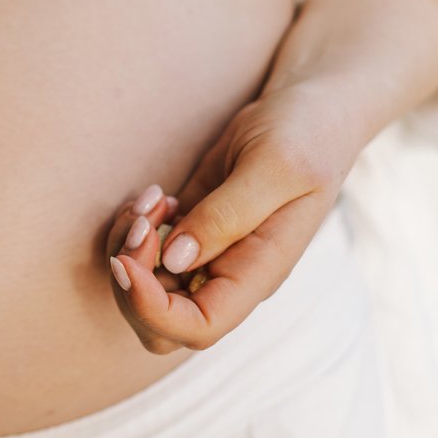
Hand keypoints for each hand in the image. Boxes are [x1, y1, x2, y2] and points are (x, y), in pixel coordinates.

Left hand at [101, 81, 364, 353]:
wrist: (309, 108)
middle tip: (140, 221)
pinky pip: (142, 252)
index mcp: (257, 274)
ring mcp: (206, 255)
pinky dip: (132, 227)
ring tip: (151, 198)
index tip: (129, 259)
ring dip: (128, 245)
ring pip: (143, 287)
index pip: (198, 329)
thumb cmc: (305, 134)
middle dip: (131, 280)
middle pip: (159, 324)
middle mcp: (228, 275)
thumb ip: (226, 216)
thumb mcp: (275, 165)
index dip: (151, 308)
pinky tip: (155, 195)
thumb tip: (174, 260)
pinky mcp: (188, 229)